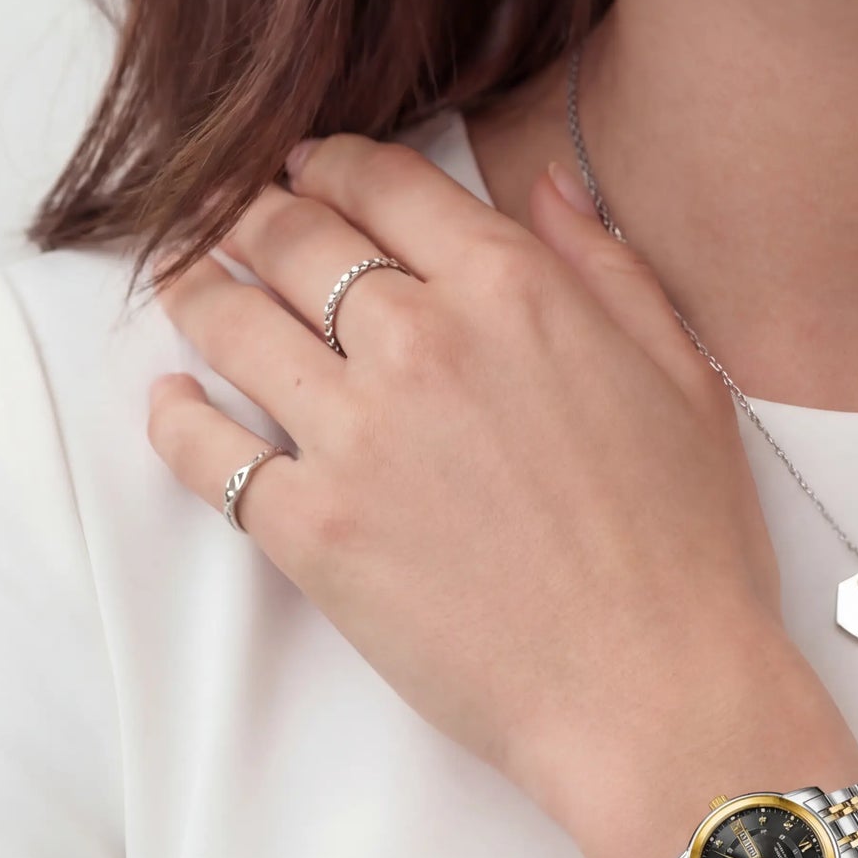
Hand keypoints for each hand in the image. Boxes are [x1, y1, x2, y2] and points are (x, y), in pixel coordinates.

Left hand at [145, 133, 794, 837]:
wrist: (655, 693)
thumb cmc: (686, 548)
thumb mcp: (683, 377)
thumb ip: (607, 267)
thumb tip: (548, 187)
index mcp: (514, 291)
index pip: (383, 184)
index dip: (329, 164)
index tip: (306, 170)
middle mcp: (422, 342)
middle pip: (291, 238)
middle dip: (251, 215)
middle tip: (234, 221)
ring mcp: (357, 437)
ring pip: (231, 324)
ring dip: (197, 291)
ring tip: (185, 285)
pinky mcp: (314, 533)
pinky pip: (207, 455)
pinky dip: (174, 418)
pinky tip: (170, 401)